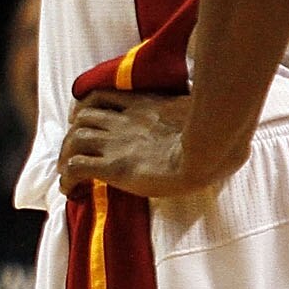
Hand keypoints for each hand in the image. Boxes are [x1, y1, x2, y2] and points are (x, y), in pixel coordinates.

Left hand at [55, 90, 238, 198]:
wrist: (210, 154)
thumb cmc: (217, 135)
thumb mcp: (201, 111)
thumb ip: (195, 111)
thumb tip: (222, 121)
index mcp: (142, 106)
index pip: (100, 97)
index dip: (85, 108)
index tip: (84, 121)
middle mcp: (123, 122)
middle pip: (81, 117)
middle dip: (73, 133)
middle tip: (73, 152)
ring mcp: (116, 144)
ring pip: (73, 140)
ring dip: (66, 156)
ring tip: (69, 174)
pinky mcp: (114, 167)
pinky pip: (75, 168)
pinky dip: (67, 178)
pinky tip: (71, 190)